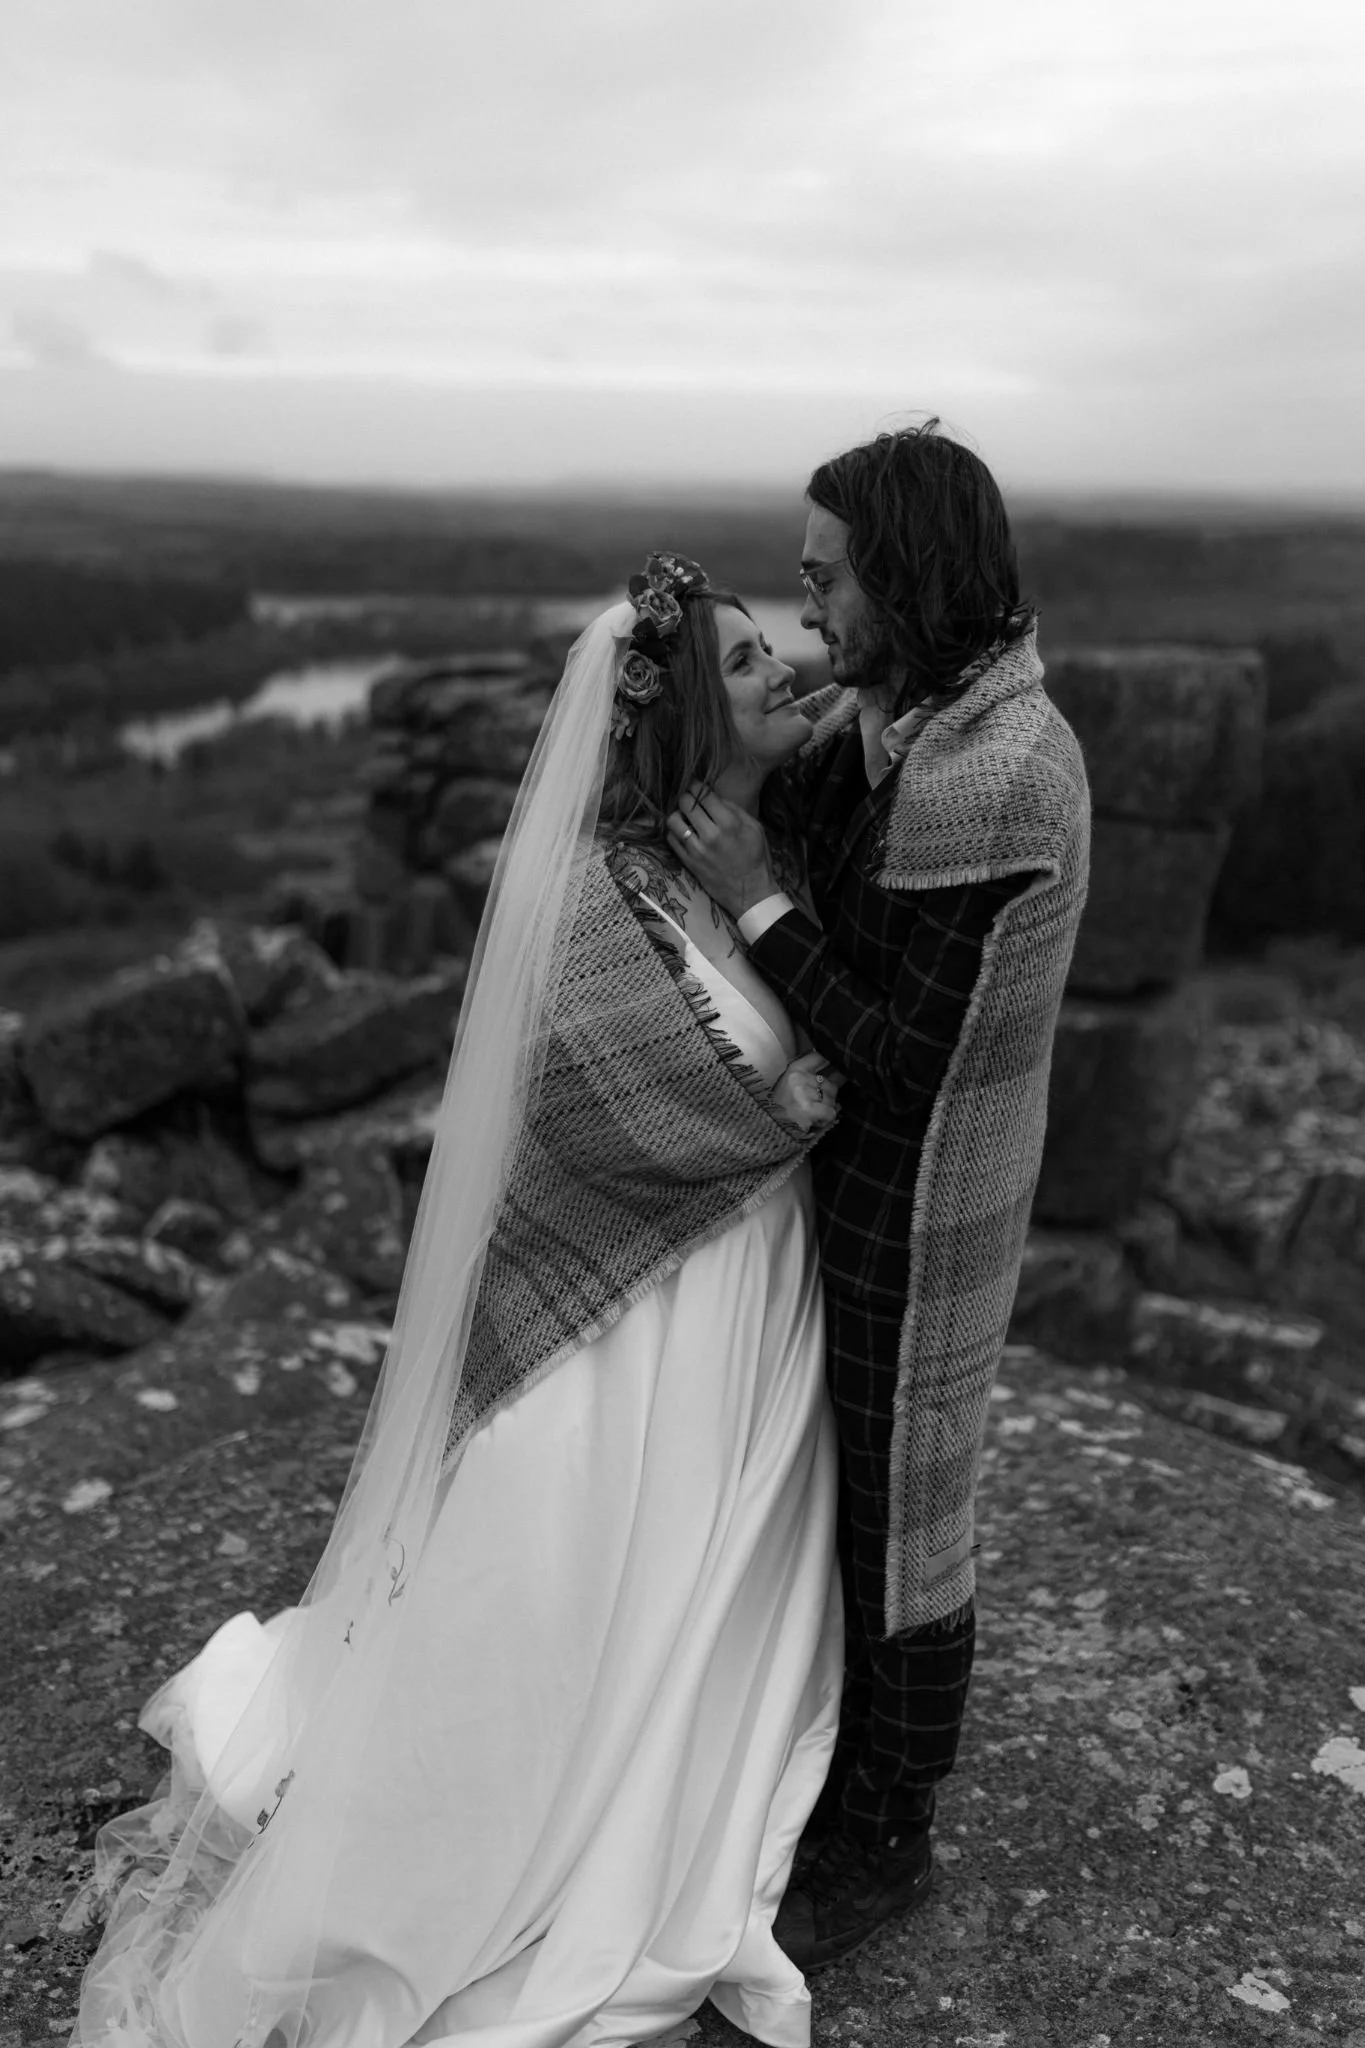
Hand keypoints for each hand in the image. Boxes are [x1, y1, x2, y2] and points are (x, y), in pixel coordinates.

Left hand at [666, 781, 776, 918]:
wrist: (750, 892)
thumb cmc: (756, 858)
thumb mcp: (755, 828)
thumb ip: (735, 810)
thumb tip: (715, 797)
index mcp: (729, 823)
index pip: (704, 795)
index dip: (697, 786)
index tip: (696, 786)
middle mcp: (711, 834)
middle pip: (686, 803)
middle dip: (686, 797)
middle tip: (690, 799)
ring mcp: (697, 849)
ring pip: (673, 820)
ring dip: (678, 814)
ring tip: (684, 816)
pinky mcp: (689, 862)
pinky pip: (671, 839)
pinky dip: (674, 831)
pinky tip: (683, 831)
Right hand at [769, 1051, 842, 1134]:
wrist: (769, 1128)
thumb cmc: (780, 1108)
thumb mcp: (791, 1085)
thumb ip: (810, 1076)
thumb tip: (837, 1072)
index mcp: (793, 1069)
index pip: (819, 1057)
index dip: (830, 1063)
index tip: (834, 1070)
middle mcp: (799, 1078)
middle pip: (829, 1083)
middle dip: (827, 1096)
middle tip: (814, 1105)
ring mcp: (803, 1093)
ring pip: (832, 1099)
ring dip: (826, 1108)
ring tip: (812, 1114)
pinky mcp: (808, 1109)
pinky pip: (830, 1112)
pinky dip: (826, 1119)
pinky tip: (815, 1121)